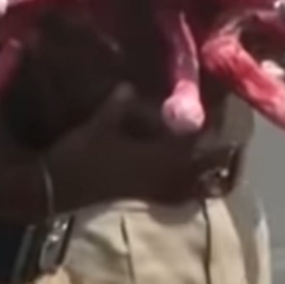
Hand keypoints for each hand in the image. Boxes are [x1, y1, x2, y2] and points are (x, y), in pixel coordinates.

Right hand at [41, 86, 202, 211]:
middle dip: (216, 153)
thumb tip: (130, 85)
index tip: (218, 115)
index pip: (193, 143)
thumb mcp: (98, 123)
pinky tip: (188, 180)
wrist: (60, 186)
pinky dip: (188, 188)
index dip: (209, 129)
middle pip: (202, 167)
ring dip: (204, 172)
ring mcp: (155, 190)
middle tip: (224, 136)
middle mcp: (163, 176)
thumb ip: (118, 104)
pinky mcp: (145, 198)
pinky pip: (178, 195)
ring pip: (193, 185)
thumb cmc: (80, 154)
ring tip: (212, 157)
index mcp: (157, 156)